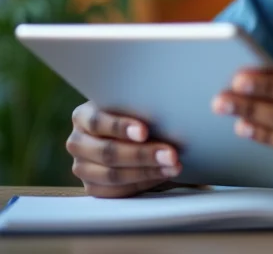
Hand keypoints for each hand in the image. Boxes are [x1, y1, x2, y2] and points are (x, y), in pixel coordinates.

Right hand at [67, 101, 181, 197]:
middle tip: (170, 154)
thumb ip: (139, 107)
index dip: (120, 127)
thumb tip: (167, 112)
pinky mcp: (92, 187)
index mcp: (82, 116)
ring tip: (172, 166)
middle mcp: (77, 142)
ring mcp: (82, 168)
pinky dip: (142, 183)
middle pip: (107, 152)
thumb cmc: (133, 111)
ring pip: (112, 175)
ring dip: (147, 171)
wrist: (126, 130)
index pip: (98, 122)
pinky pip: (116, 191)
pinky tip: (162, 175)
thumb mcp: (132, 104)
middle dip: (142, 154)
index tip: (144, 132)